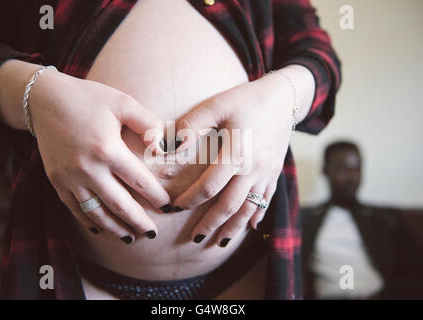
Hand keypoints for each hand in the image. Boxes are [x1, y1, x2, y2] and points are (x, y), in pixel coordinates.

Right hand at [29, 70, 170, 242]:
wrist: (44, 99)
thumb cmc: (89, 98)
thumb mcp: (123, 102)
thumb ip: (148, 123)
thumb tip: (166, 147)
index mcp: (106, 149)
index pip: (138, 180)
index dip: (155, 196)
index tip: (167, 207)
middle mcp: (86, 168)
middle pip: (118, 204)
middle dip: (138, 221)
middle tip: (152, 234)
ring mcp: (68, 177)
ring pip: (96, 212)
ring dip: (114, 227)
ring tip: (130, 238)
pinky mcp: (56, 180)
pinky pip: (75, 208)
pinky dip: (89, 221)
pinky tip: (101, 228)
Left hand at [172, 71, 296, 246]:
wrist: (284, 96)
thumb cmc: (246, 99)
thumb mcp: (216, 105)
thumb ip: (191, 126)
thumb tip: (170, 148)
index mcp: (236, 153)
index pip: (209, 186)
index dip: (190, 200)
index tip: (174, 207)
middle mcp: (254, 168)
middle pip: (231, 205)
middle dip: (212, 224)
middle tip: (196, 238)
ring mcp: (267, 172)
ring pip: (250, 208)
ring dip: (234, 227)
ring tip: (220, 241)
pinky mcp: (275, 172)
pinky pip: (267, 200)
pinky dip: (257, 215)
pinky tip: (250, 227)